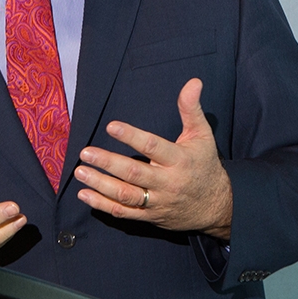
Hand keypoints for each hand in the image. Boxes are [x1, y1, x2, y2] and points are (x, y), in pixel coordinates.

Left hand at [73, 78, 232, 238]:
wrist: (217, 207)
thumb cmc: (205, 166)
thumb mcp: (202, 136)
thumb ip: (191, 109)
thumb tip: (193, 82)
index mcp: (179, 160)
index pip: (153, 147)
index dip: (132, 137)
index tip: (111, 126)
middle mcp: (167, 182)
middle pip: (134, 173)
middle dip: (108, 163)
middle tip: (86, 152)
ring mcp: (158, 201)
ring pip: (126, 195)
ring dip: (101, 184)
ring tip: (80, 172)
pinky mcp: (150, 216)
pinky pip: (124, 212)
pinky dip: (103, 205)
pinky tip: (84, 194)